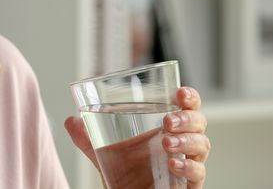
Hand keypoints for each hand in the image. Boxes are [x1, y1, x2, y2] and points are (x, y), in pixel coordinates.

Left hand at [64, 87, 209, 188]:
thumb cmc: (124, 172)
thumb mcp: (102, 151)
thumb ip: (86, 136)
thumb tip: (71, 121)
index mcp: (168, 128)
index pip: (187, 106)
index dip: (189, 97)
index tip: (180, 93)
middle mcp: (182, 143)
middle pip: (199, 123)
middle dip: (187, 119)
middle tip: (166, 121)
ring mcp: (188, 163)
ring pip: (202, 146)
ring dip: (186, 141)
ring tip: (167, 143)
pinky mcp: (189, 185)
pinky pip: (198, 174)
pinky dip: (188, 168)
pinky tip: (173, 163)